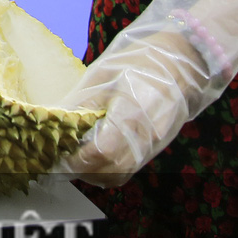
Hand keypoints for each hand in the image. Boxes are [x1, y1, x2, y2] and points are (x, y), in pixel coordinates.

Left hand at [57, 0, 237, 185]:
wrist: (182, 62)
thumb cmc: (140, 62)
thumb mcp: (104, 73)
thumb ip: (81, 102)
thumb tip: (55, 122)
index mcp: (133, 113)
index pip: (102, 152)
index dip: (75, 158)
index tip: (55, 154)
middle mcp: (147, 136)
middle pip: (110, 171)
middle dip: (81, 170)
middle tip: (58, 157)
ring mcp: (154, 145)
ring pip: (120, 175)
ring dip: (94, 173)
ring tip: (73, 156)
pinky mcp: (156, 148)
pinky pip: (129, 168)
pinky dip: (108, 169)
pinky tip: (92, 154)